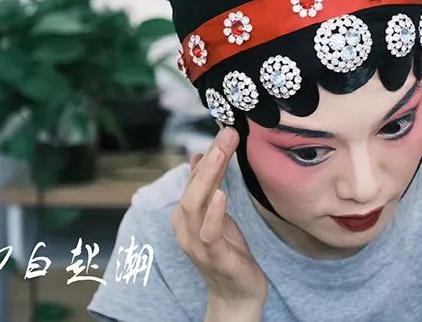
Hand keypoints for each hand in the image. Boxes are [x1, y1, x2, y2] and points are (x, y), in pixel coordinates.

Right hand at [172, 127, 266, 317]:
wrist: (237, 293)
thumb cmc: (228, 250)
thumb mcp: (218, 214)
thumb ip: (209, 187)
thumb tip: (201, 154)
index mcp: (185, 215)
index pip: (195, 178)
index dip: (210, 153)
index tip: (226, 129)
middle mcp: (185, 228)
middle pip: (193, 187)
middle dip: (211, 158)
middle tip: (227, 133)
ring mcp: (196, 243)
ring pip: (194, 205)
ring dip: (208, 177)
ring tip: (221, 154)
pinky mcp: (213, 257)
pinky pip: (207, 232)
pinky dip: (213, 212)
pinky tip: (221, 194)